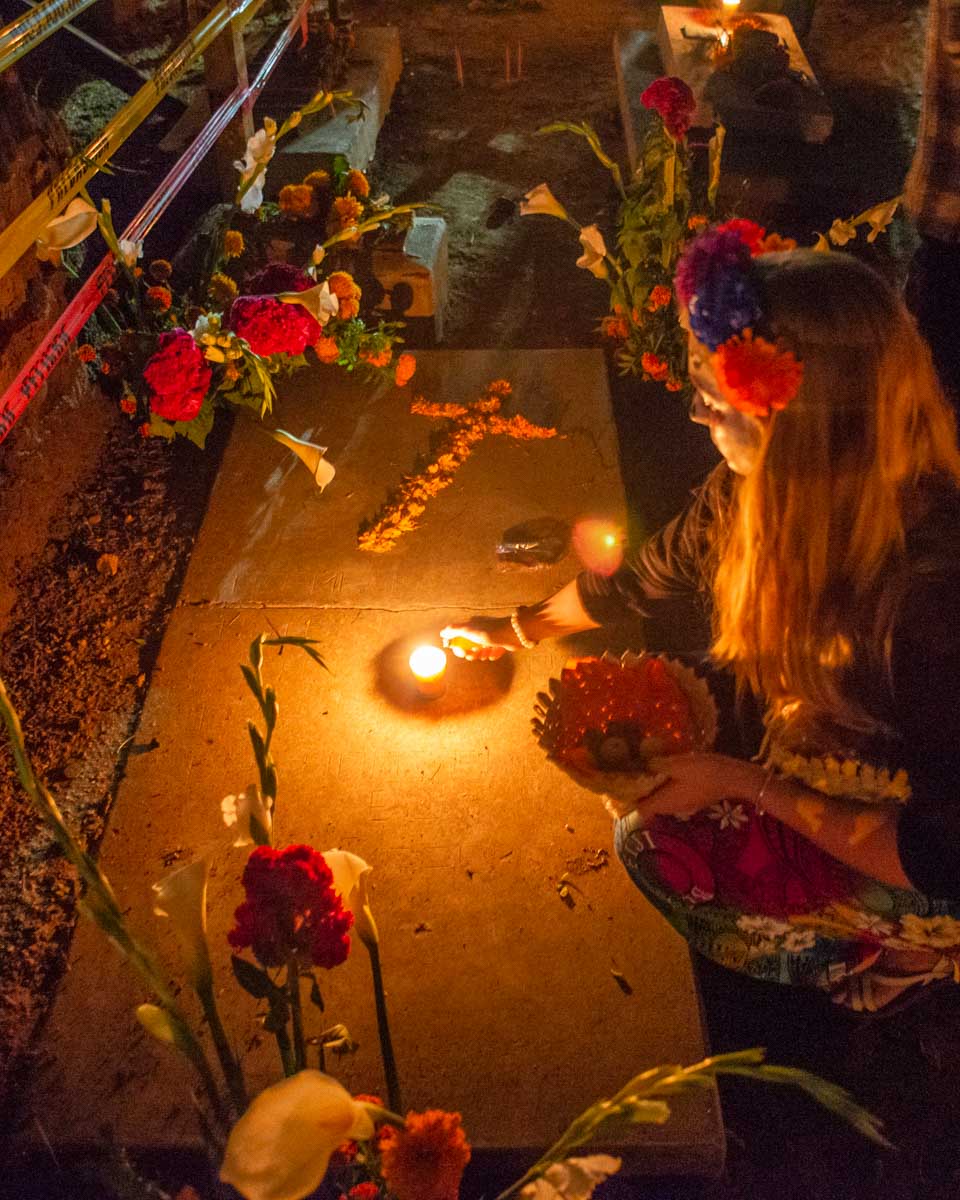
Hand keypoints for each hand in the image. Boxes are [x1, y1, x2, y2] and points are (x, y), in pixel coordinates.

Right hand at [440, 616, 516, 660]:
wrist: (511, 634)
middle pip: (470, 645)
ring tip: (486, 653)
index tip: (461, 652)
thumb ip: (454, 631)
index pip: (460, 637)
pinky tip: (494, 653)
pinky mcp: (500, 642)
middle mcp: (481, 629)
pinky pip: (493, 651)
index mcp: (472, 624)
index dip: (459, 647)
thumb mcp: (467, 630)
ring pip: (481, 649)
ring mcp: (491, 636)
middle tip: (474, 655)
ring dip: (481, 654)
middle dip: (471, 652)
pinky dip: (493, 654)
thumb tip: (442, 633)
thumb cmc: (489, 631)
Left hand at [630, 752, 762, 822]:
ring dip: (654, 789)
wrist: (734, 778)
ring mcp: (684, 806)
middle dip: (640, 793)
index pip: (640, 810)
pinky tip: (668, 771)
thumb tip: (642, 764)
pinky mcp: (693, 800)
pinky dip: (666, 787)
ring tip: (647, 770)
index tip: (622, 787)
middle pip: (650, 805)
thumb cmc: (704, 772)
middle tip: (631, 774)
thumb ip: (657, 765)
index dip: (629, 801)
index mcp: (665, 802)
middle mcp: (672, 808)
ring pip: (662, 801)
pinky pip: (673, 796)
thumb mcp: (677, 764)